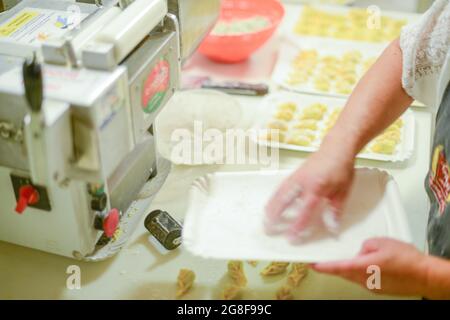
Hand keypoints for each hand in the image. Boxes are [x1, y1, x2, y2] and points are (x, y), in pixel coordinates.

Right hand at [265, 144, 354, 239]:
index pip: (304, 211)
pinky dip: (273, 197)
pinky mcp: (293, 174)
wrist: (336, 148)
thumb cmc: (341, 170)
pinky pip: (280, 188)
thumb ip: (335, 210)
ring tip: (264, 220)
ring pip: (279, 194)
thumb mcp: (343, 192)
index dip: (297, 226)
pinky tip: (270, 205)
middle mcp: (302, 182)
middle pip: (284, 201)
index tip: (291, 238)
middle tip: (268, 229)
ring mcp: (296, 177)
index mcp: (317, 188)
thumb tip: (332, 228)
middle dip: (275, 216)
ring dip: (271, 207)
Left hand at [312, 238, 429, 296]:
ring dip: (350, 269)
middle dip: (335, 266)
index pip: (338, 267)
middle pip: (344, 273)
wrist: (425, 276)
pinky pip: (364, 280)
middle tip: (325, 260)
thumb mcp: (382, 242)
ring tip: (354, 259)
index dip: (323, 266)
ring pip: (354, 276)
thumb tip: (361, 251)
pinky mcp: (378, 289)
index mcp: (363, 267)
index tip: (312, 263)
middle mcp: (365, 280)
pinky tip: (370, 265)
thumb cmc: (406, 259)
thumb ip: (365, 245)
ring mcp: (372, 286)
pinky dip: (362, 272)